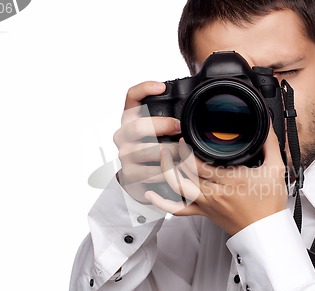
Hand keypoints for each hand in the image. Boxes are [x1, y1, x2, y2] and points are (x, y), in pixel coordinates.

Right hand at [113, 81, 180, 202]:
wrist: (138, 178)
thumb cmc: (152, 149)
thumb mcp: (156, 129)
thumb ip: (165, 116)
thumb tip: (192, 101)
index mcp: (129, 119)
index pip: (131, 96)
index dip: (144, 88)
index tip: (162, 87)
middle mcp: (123, 135)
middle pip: (139, 126)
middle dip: (164, 126)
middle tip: (180, 128)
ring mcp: (124, 155)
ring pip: (151, 151)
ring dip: (174, 152)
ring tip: (186, 152)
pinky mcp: (130, 174)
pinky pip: (154, 171)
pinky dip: (171, 170)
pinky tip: (180, 168)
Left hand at [145, 127, 288, 234]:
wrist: (265, 232)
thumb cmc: (269, 204)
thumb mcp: (275, 169)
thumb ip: (270, 145)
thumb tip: (268, 127)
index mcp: (230, 179)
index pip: (200, 162)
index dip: (187, 149)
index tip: (184, 137)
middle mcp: (215, 192)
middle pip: (186, 172)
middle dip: (175, 155)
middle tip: (171, 142)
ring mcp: (207, 203)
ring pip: (179, 187)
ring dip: (167, 171)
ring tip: (162, 157)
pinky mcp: (204, 213)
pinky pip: (179, 210)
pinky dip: (163, 203)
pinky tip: (151, 194)